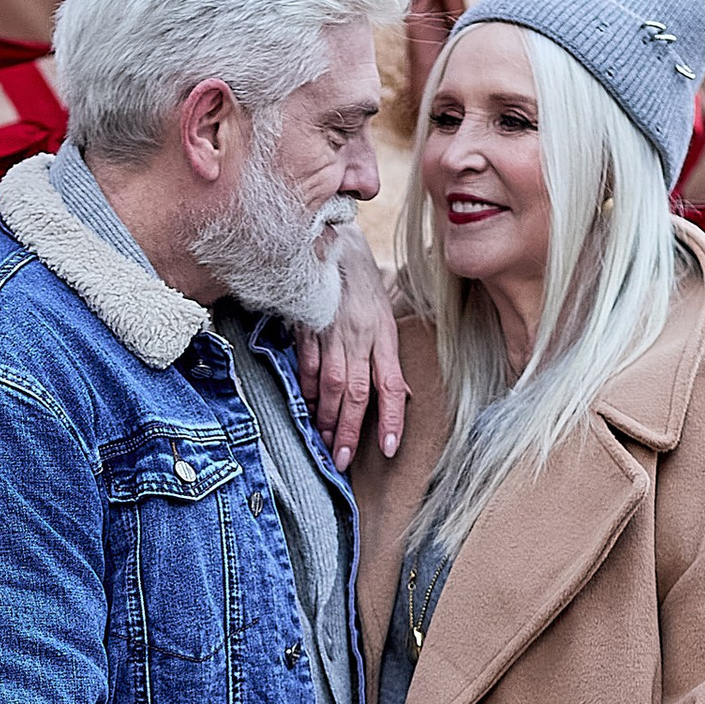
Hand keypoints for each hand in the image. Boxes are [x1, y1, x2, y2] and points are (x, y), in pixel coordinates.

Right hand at [295, 231, 405, 472]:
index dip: (390, 419)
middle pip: (357, 392)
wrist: (333, 242)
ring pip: (330, 384)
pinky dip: (304, 388)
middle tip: (341, 461)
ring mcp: (331, 331)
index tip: (386, 449)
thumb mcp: (384, 317)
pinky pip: (306, 364)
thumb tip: (400, 396)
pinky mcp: (306, 325)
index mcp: (383, 335)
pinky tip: (304, 407)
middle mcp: (360, 336)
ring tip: (323, 442)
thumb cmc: (362, 284)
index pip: (391, 385)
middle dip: (349, 430)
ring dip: (325, 416)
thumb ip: (388, 358)